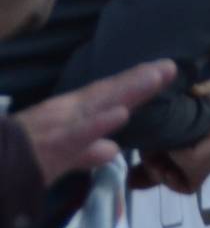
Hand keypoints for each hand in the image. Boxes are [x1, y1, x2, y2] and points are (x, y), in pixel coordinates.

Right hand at [16, 60, 176, 183]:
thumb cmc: (21, 160)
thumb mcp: (61, 155)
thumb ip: (87, 153)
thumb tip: (111, 149)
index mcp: (70, 115)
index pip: (108, 97)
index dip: (136, 84)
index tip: (163, 71)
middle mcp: (68, 113)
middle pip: (109, 93)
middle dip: (141, 80)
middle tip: (171, 66)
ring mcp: (60, 126)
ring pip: (98, 105)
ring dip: (128, 90)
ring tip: (157, 76)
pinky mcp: (52, 144)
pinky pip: (77, 134)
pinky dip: (98, 124)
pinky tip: (119, 114)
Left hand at [161, 72, 209, 193]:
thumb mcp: (207, 85)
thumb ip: (188, 97)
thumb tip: (166, 109)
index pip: (192, 159)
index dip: (168, 154)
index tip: (153, 141)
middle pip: (187, 174)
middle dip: (161, 165)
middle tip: (145, 149)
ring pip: (186, 182)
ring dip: (164, 172)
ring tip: (150, 154)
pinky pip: (190, 182)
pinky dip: (171, 177)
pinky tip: (158, 163)